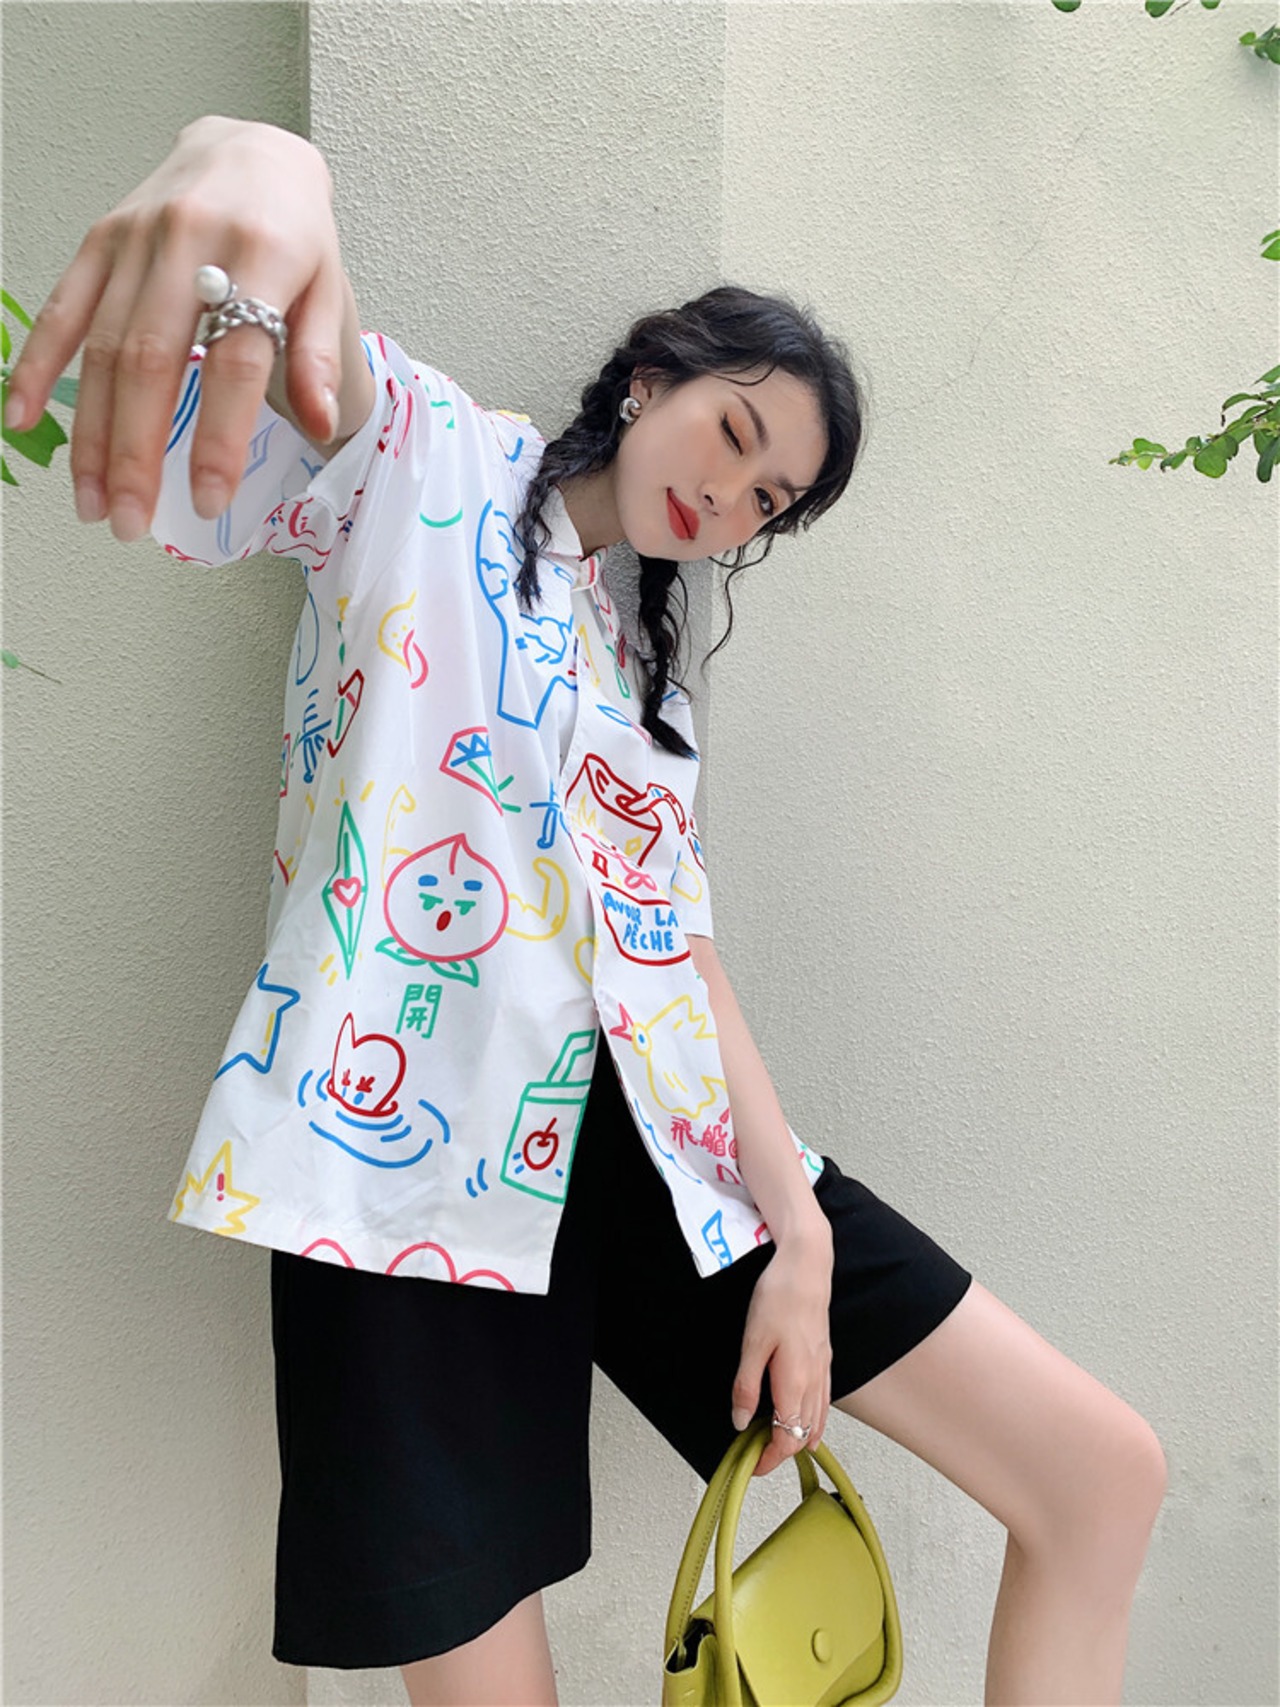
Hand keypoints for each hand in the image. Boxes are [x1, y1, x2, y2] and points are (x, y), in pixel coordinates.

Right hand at [4, 114, 345, 541]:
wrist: (249, 151)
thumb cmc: (294, 231)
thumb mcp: (327, 286)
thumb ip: (322, 356)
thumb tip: (324, 423)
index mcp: (262, 253)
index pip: (236, 360)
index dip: (220, 436)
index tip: (208, 499)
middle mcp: (190, 241)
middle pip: (153, 361)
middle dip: (136, 451)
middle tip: (130, 521)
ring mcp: (136, 239)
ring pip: (102, 348)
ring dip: (89, 432)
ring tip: (91, 502)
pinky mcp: (99, 240)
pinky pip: (62, 309)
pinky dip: (36, 366)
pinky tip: (19, 419)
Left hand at [731, 1237, 833, 1477]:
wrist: (806, 1267)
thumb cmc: (779, 1297)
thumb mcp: (752, 1342)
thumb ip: (746, 1385)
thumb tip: (740, 1421)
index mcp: (794, 1382)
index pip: (785, 1438)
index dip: (769, 1459)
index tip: (751, 1467)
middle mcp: (813, 1381)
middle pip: (802, 1436)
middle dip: (780, 1453)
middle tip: (755, 1459)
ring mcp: (823, 1370)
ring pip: (815, 1422)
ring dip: (797, 1440)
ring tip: (773, 1445)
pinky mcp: (824, 1359)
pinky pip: (822, 1403)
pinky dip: (812, 1422)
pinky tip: (804, 1422)